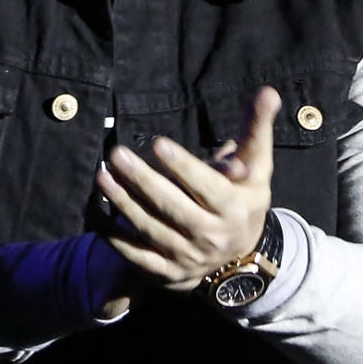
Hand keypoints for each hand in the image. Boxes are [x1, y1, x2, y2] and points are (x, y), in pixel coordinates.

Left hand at [97, 86, 277, 292]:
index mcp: (234, 208)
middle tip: (117, 154)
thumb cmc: (242, 198)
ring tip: (102, 176)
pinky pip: (135, 255)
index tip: (158, 144)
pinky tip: (95, 210)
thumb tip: (267, 92)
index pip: (207, 187)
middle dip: (144, 181)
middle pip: (173, 208)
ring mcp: (187, 256)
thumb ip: (256, 130)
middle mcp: (211, 236)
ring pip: (150, 230)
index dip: (184, 167)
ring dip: (123, 203)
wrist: (239, 255)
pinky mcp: (166, 271)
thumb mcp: (256, 167)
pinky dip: (113, 235)